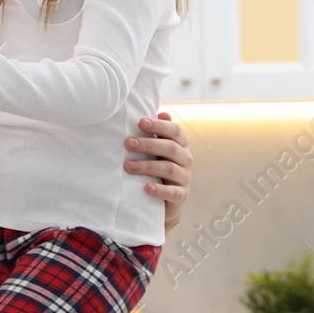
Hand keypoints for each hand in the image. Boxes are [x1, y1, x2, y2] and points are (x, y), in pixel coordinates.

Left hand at [125, 111, 191, 233]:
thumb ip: (160, 132)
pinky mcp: (181, 196)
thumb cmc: (160, 165)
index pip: (175, 131)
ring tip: (128, 165)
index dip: (159, 125)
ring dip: (147, 166)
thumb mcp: (160, 148)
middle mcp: (186, 159)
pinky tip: (146, 187)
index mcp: (181, 144)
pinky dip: (159, 190)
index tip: (140, 122)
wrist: (167, 199)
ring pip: (169, 169)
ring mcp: (185, 178)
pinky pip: (173, 193)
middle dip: (148, 144)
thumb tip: (162, 112)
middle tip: (127, 143)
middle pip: (170, 148)